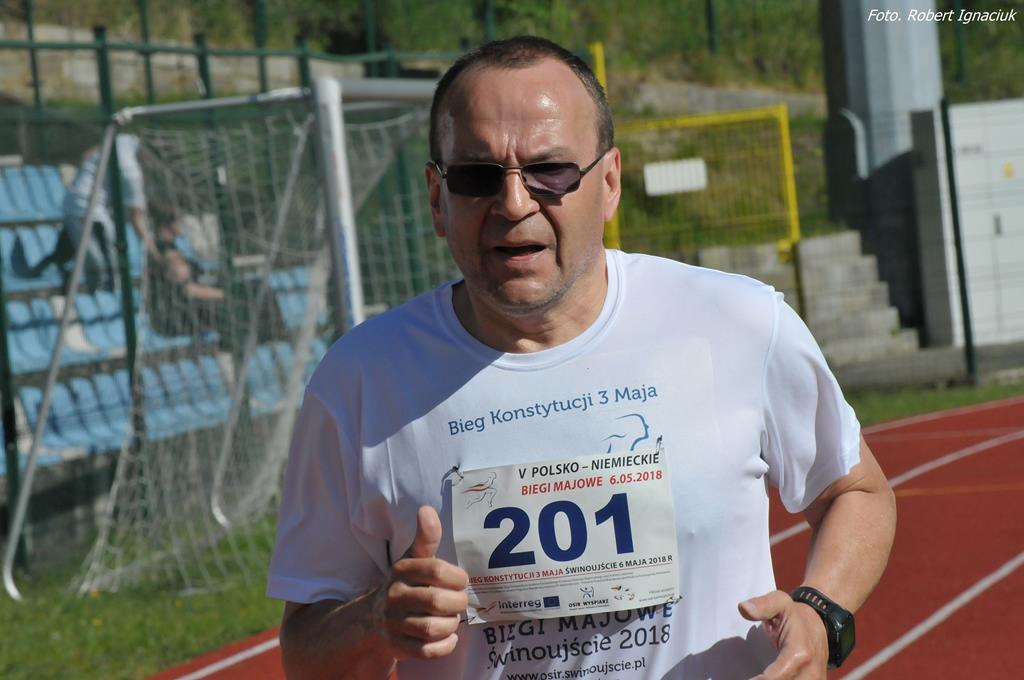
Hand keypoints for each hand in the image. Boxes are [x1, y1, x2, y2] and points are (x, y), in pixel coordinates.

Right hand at [375, 505, 468, 660]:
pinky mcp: (397, 647)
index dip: (457, 577)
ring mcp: (393, 624)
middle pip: (437, 602)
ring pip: (432, 628)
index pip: (437, 571)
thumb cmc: (406, 583)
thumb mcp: (413, 558)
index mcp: (401, 570)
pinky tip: (449, 637)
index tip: (460, 580)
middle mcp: (394, 596)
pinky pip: (426, 651)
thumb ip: (425, 537)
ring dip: (451, 625)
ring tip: (452, 618)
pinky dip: (444, 646)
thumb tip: (427, 509)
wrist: (373, 619)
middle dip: (457, 603)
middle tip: (459, 601)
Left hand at [739, 590, 827, 678]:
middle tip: (744, 676)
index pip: (774, 678)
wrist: (821, 621)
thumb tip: (744, 608)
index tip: (742, 678)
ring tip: (754, 676)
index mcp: (800, 653)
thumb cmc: (795, 614)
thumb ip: (762, 605)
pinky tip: (764, 677)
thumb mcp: (779, 602)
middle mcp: (811, 672)